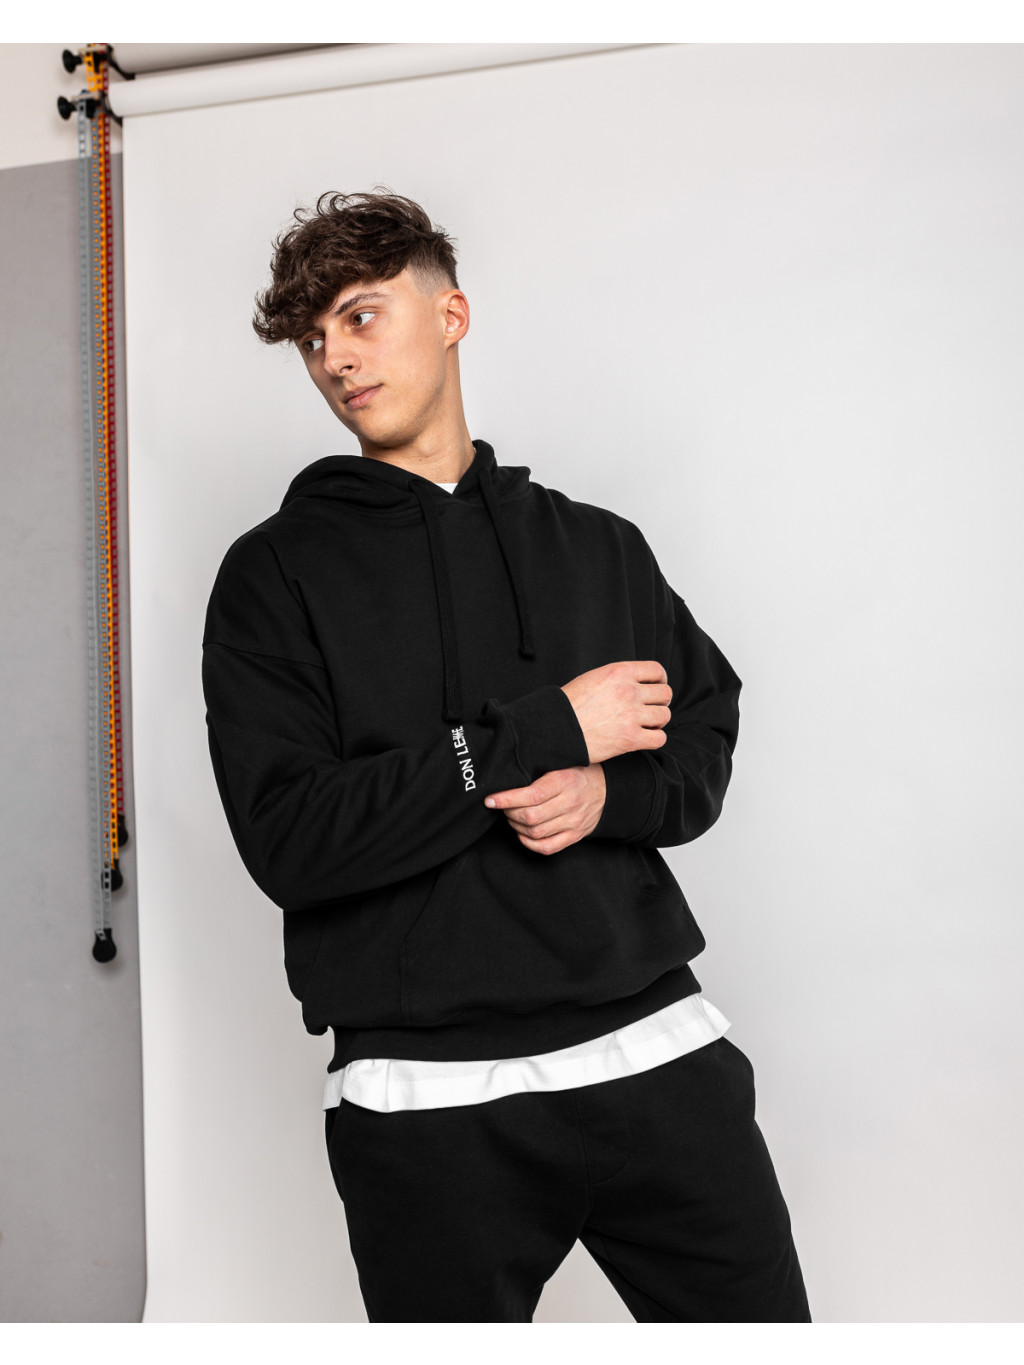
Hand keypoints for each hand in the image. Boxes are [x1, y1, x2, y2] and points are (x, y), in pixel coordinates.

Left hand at [484, 765, 606, 855]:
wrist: (605, 789)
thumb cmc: (576, 773)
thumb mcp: (560, 763)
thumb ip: (538, 770)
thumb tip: (506, 775)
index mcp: (564, 781)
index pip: (531, 795)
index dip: (507, 799)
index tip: (490, 800)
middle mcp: (570, 803)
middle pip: (531, 817)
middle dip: (509, 813)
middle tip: (502, 807)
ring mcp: (574, 822)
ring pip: (536, 833)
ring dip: (517, 827)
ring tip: (512, 817)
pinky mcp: (574, 836)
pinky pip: (547, 847)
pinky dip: (529, 843)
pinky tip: (523, 833)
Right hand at [561, 660, 671, 763]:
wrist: (555, 728)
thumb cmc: (569, 704)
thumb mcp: (594, 678)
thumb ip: (618, 678)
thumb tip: (637, 683)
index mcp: (620, 672)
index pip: (657, 670)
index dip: (660, 679)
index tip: (656, 687)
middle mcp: (629, 691)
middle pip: (665, 693)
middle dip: (659, 701)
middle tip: (649, 709)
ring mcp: (631, 715)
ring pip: (664, 715)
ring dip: (657, 721)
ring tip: (645, 724)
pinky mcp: (630, 739)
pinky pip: (659, 738)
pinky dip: (655, 739)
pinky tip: (644, 738)